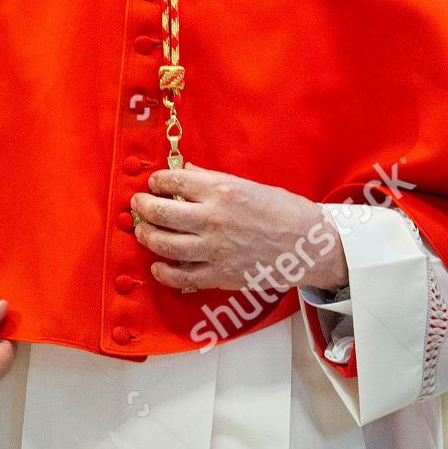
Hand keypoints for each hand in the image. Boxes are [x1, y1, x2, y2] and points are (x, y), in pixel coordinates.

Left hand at [132, 165, 347, 291]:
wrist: (309, 246)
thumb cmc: (283, 211)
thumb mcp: (248, 185)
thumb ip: (212, 180)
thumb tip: (187, 171)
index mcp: (222, 190)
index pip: (174, 181)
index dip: (157, 181)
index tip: (153, 183)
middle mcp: (213, 218)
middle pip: (160, 212)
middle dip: (142, 207)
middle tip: (138, 205)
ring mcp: (213, 249)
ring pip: (164, 244)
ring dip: (146, 236)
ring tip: (142, 230)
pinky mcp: (218, 275)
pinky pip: (180, 277)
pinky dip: (163, 272)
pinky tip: (158, 265)